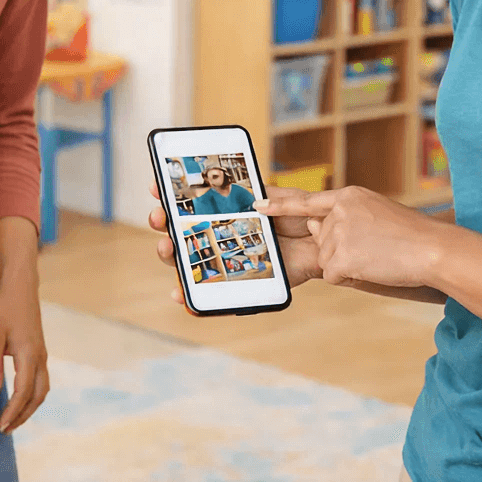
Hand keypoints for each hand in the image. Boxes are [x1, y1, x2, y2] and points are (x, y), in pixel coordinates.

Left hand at [0, 277, 48, 433]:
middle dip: (23, 415)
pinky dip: (32, 396)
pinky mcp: (40, 351)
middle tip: (5, 429)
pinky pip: (40, 381)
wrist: (21, 287)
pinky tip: (19, 399)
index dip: (12, 412)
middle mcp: (40, 358)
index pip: (23, 392)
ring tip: (12, 419)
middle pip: (37, 396)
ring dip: (29, 407)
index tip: (0, 426)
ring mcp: (42, 355)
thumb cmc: (4, 309)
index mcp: (29, 355)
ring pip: (42, 390)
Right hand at [147, 182, 321, 302]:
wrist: (324, 242)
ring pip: (189, 258)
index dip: (170, 194)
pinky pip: (210, 289)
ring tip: (168, 248)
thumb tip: (249, 201)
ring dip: (171, 254)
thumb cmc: (303, 216)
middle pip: (182, 231)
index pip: (191, 201)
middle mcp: (222, 232)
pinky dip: (191, 295)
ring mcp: (227, 256)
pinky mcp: (238, 280)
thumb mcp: (283, 198)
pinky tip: (179, 293)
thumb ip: (264, 195)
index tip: (157, 187)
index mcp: (228, 209)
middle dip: (163, 223)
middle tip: (159, 218)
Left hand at [262, 186, 445, 288]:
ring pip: (328, 259)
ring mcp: (338, 233)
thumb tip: (313, 227)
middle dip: (342, 251)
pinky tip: (373, 267)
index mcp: (348, 196)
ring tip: (378, 256)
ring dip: (349, 264)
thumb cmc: (412, 235)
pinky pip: (335, 275)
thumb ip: (343, 219)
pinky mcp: (340, 257)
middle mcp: (338, 211)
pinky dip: (353, 277)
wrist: (432, 249)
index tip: (258, 204)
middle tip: (375, 249)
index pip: (307, 201)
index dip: (280, 205)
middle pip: (322, 240)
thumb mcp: (376, 214)